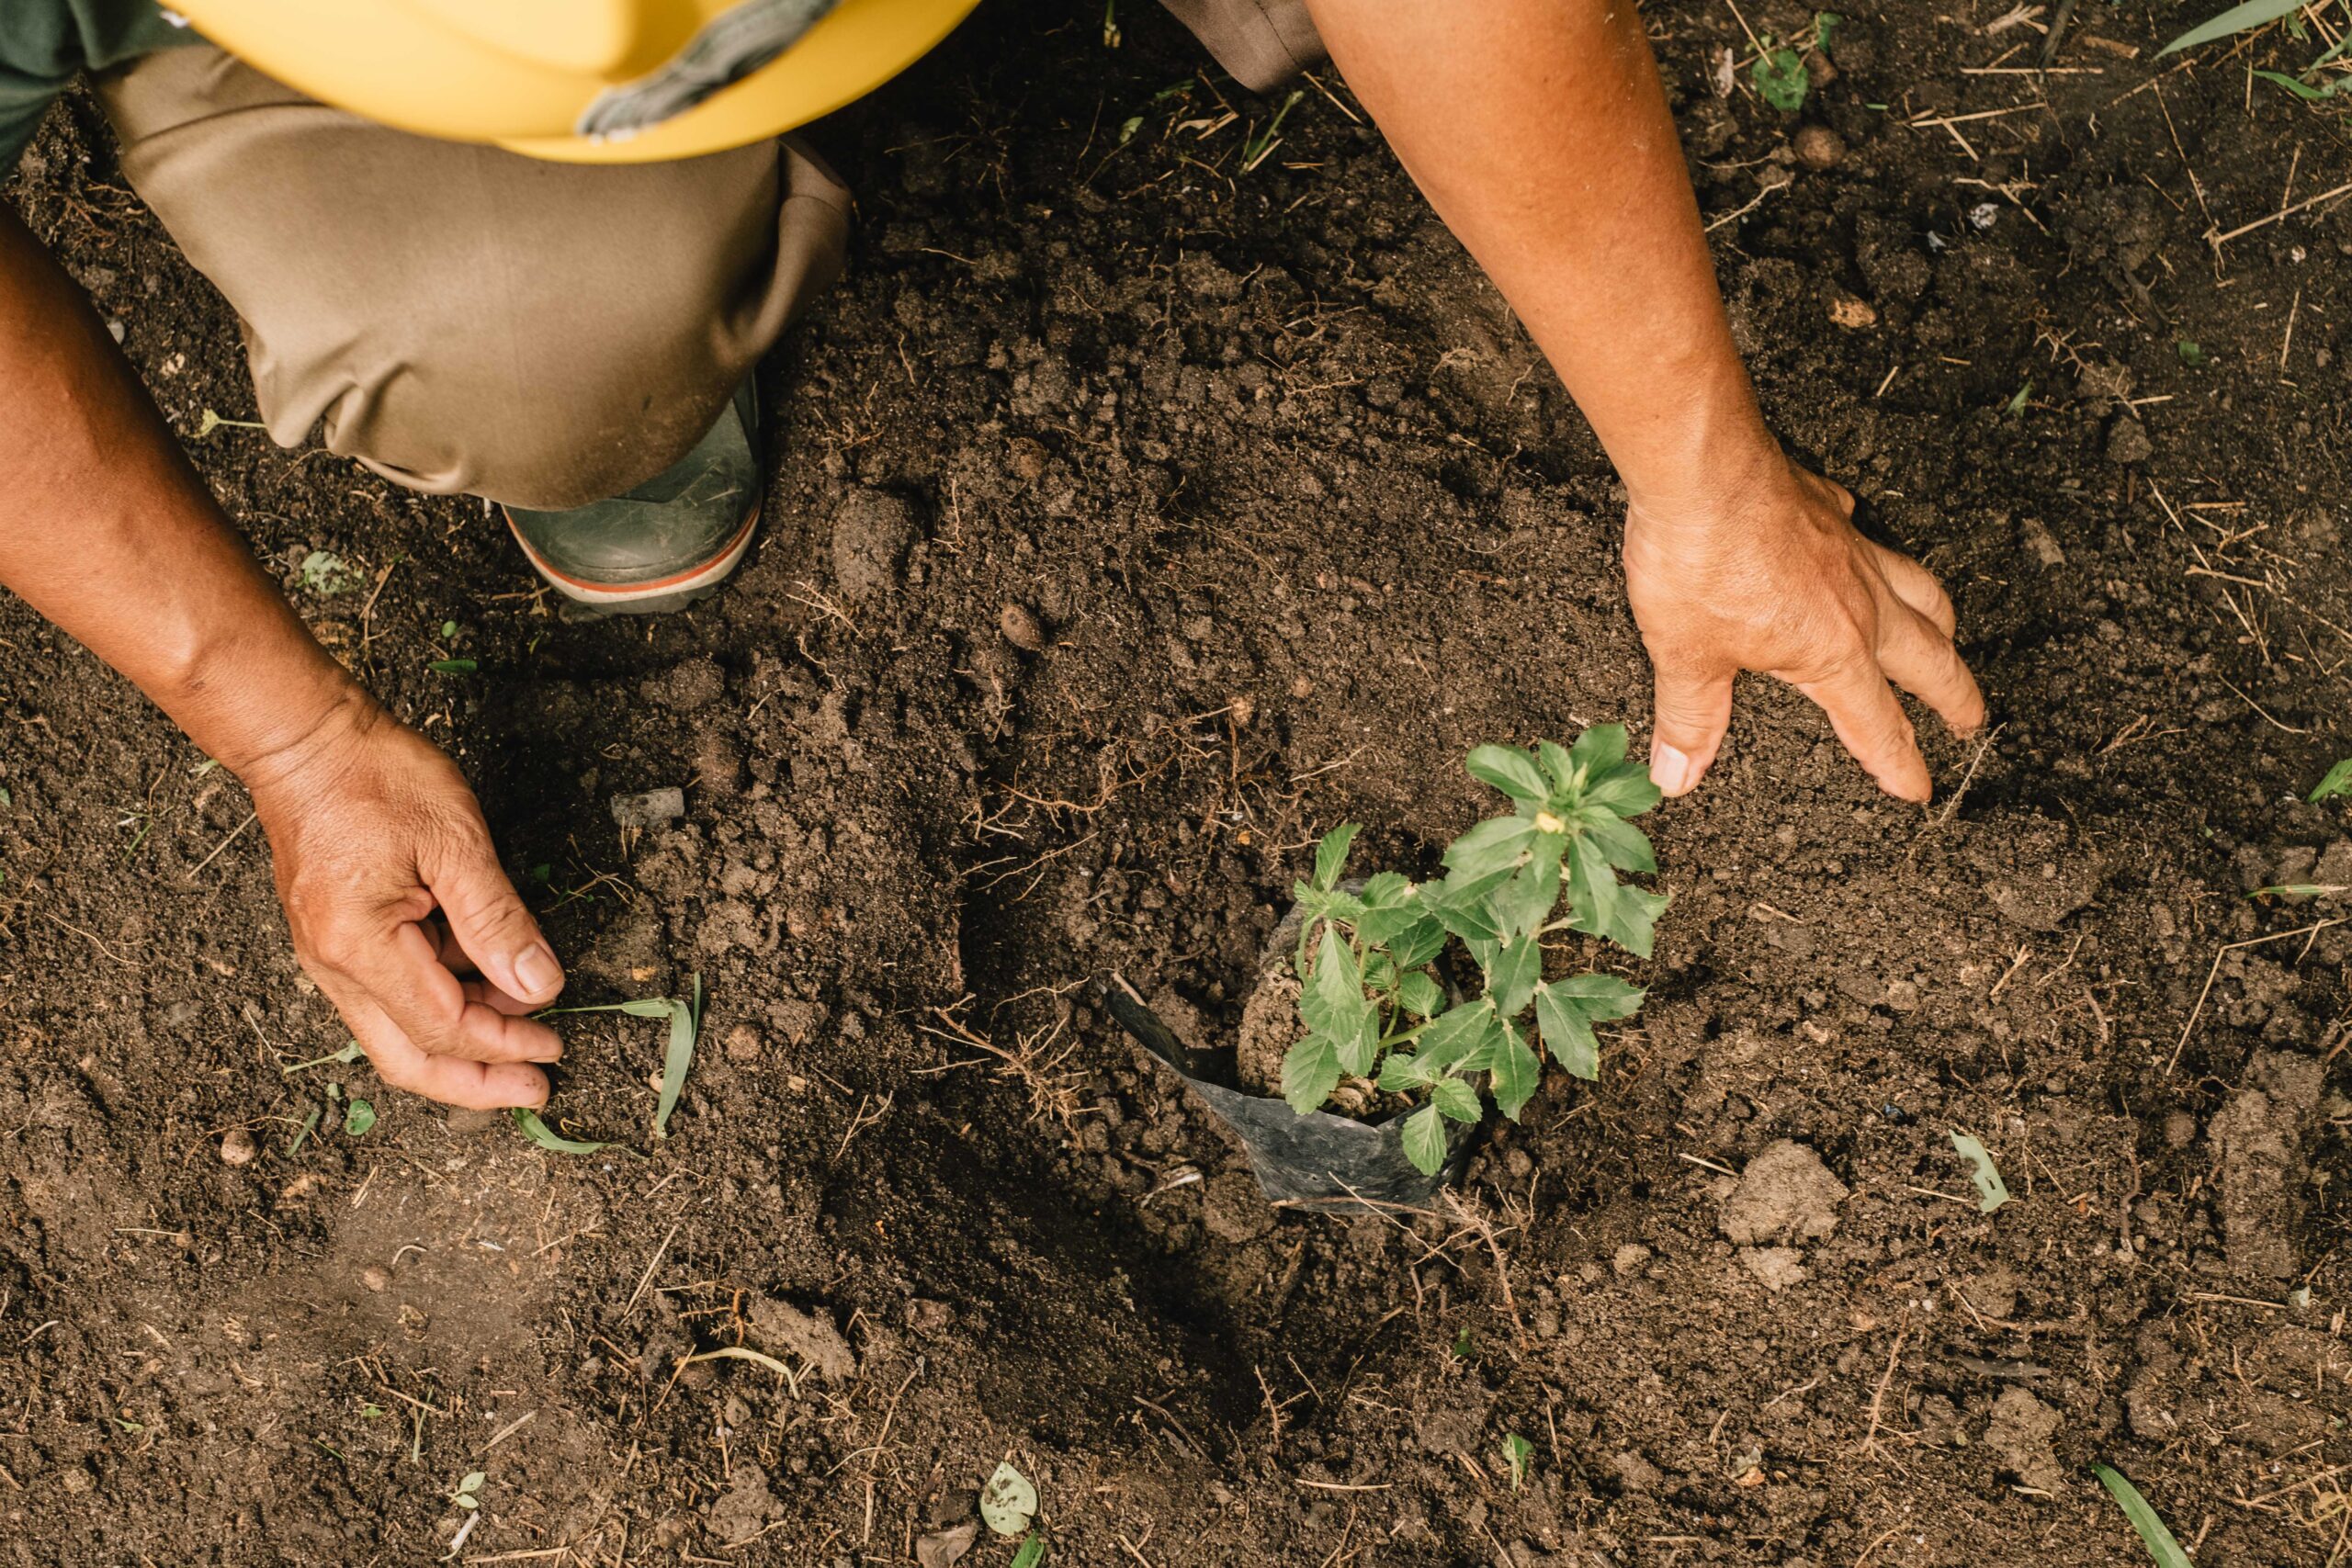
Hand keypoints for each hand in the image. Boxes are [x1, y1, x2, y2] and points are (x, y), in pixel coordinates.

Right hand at [244, 696, 565, 1106]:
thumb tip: (540, 987)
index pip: (443, 1028)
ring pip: (398, 1031)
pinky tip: (489, 986)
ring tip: (527, 1027)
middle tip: (537, 1088)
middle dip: (477, 1081)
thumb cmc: (373, 775)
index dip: (504, 1045)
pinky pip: (391, 993)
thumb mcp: (456, 842)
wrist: (302, 737)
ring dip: (464, 1041)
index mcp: (359, 947)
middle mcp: (334, 965)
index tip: (554, 1049)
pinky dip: (443, 1001)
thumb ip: (498, 922)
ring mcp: (329, 954)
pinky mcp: (337, 937)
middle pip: (408, 1057)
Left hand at [1623, 453, 1984, 802]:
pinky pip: (1867, 536)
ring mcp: (1851, 551)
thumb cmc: (1698, 560)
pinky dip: (1874, 553)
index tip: (1916, 789)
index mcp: (1832, 651)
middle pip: (1928, 659)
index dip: (1897, 763)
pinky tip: (1862, 551)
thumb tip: (1677, 776)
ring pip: (1920, 592)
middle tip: (1969, 720)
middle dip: (1953, 697)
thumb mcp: (1685, 656)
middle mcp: (1859, 602)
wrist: (1701, 471)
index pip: (1876, 724)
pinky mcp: (1829, 509)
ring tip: (1946, 639)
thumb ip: (1690, 720)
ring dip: (1939, 623)